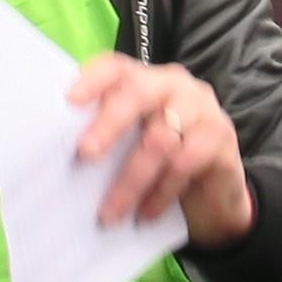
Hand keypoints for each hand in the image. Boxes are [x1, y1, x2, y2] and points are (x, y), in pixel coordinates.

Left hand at [67, 55, 254, 245]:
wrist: (216, 195)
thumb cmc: (161, 165)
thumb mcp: (132, 145)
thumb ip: (107, 137)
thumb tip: (60, 154)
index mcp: (144, 79)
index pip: (116, 68)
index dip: (93, 80)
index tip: (70, 101)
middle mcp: (174, 85)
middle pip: (139, 94)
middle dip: (109, 125)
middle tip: (85, 154)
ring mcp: (202, 109)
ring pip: (160, 139)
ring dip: (131, 180)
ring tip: (110, 212)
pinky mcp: (222, 137)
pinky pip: (186, 163)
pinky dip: (161, 192)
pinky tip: (145, 213)